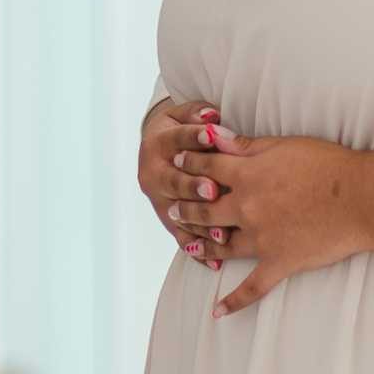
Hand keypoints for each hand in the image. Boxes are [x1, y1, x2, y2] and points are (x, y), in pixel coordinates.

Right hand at [138, 100, 229, 269]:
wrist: (160, 151)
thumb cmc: (183, 128)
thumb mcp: (184, 114)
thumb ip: (197, 113)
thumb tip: (212, 115)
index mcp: (156, 144)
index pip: (176, 139)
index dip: (194, 137)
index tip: (213, 135)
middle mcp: (152, 174)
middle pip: (173, 182)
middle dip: (193, 186)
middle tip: (213, 190)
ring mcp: (159, 201)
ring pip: (178, 215)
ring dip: (200, 224)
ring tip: (221, 232)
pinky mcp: (167, 220)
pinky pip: (182, 238)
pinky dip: (199, 251)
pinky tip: (215, 260)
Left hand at [169, 131, 367, 316]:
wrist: (363, 199)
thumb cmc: (327, 165)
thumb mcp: (283, 144)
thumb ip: (244, 144)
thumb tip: (212, 136)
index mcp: (246, 175)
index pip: (205, 168)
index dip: (188, 162)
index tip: (176, 162)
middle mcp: (247, 208)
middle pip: (205, 208)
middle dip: (185, 207)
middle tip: (170, 208)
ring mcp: (262, 239)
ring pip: (221, 246)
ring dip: (201, 245)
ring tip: (187, 246)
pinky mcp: (280, 264)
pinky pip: (252, 288)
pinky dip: (234, 301)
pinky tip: (218, 311)